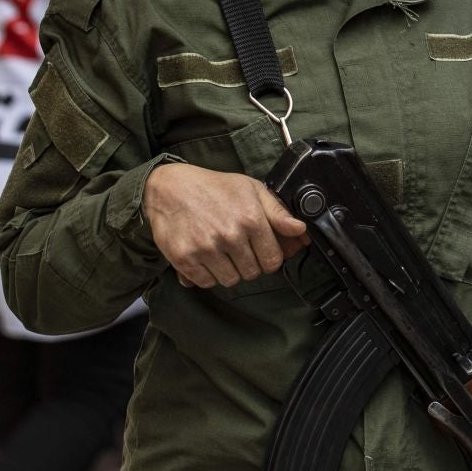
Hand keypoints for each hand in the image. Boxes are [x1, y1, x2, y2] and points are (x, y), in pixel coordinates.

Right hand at [143, 163, 308, 288]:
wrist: (170, 188)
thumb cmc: (214, 188)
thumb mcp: (251, 190)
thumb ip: (278, 213)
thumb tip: (301, 231)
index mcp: (251, 218)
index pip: (273, 260)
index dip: (268, 257)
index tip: (260, 251)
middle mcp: (230, 235)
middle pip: (253, 273)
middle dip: (249, 264)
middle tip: (237, 248)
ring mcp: (206, 248)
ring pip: (231, 281)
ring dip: (228, 271)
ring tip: (220, 251)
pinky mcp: (185, 259)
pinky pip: (206, 283)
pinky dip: (207, 275)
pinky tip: (204, 257)